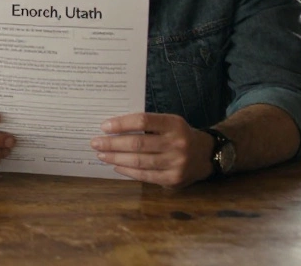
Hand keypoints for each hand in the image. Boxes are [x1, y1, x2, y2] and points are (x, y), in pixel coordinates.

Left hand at [93, 112, 212, 187]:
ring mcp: (177, 163)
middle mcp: (177, 143)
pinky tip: (116, 166)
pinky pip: (145, 175)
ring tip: (102, 155)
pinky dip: (128, 171)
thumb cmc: (178, 135)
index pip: (143, 121)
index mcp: (174, 124)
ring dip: (116, 158)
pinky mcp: (174, 179)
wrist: (205, 155)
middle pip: (138, 143)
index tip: (104, 126)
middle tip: (95, 143)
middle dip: (112, 144)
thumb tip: (112, 128)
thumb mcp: (168, 123)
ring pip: (139, 161)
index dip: (121, 124)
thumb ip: (147, 124)